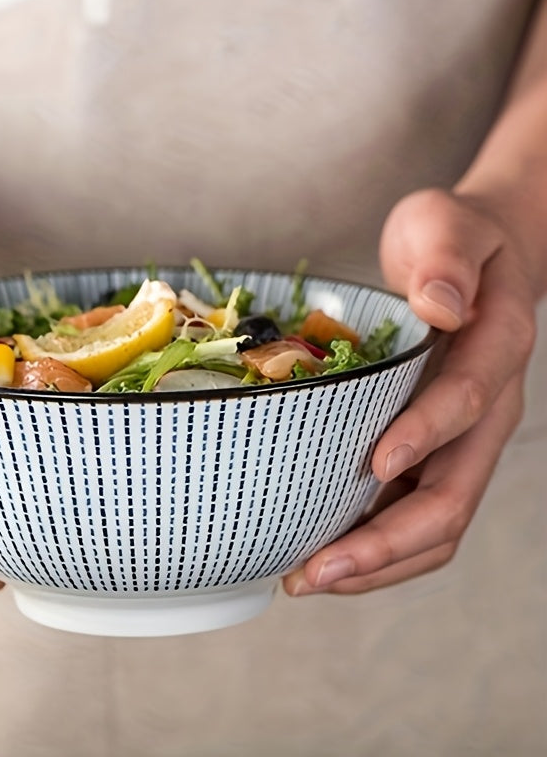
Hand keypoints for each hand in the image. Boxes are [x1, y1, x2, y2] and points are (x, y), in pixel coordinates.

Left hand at [283, 187, 537, 593]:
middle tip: (317, 569)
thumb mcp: (445, 223)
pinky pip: (414, 514)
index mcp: (496, 348)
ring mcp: (462, 440)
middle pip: (453, 496)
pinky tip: (324, 555)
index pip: (467, 402)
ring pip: (437, 524)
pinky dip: (375, 545)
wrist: (476, 260)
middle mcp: (487, 409)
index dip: (425, 434)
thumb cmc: (450, 239)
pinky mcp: (436, 453)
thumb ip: (445, 257)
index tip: (373, 463)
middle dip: (387, 541)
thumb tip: (441, 304)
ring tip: (308, 580)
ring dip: (377, 562)